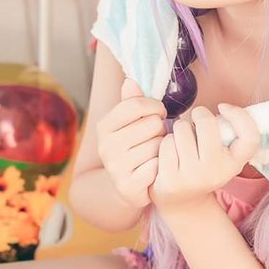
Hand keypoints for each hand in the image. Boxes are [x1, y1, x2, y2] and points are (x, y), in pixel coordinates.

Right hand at [96, 77, 166, 209]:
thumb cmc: (136, 147)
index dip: (155, 106)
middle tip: (156, 138)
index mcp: (104, 127)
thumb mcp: (131, 123)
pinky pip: (158, 167)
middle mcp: (105, 147)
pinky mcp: (128, 186)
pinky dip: (162, 167)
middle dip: (161, 129)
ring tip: (156, 153)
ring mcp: (116, 168)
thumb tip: (130, 81)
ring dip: (163, 149)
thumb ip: (132, 102)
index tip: (160, 112)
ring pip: (158, 146)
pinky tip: (157, 170)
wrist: (129, 187)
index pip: (136, 105)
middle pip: (151, 124)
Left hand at [150, 103, 260, 214]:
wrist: (181, 201)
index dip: (239, 115)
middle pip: (206, 123)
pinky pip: (166, 143)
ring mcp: (193, 177)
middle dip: (198, 115)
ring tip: (182, 142)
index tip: (223, 107)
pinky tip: (169, 154)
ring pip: (182, 129)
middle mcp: (217, 172)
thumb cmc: (203, 166)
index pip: (250, 137)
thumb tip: (223, 108)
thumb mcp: (223, 155)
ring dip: (179, 130)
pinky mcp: (171, 179)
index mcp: (235, 163)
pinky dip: (165, 142)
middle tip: (195, 122)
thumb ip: (227, 133)